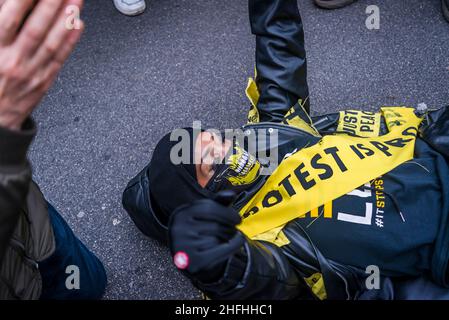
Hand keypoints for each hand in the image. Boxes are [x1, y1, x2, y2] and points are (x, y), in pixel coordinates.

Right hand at [0, 0, 83, 129]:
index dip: (23, 1)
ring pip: (51, 42)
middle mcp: (13, 61)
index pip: (9, 19)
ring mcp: (31, 72)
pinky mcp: (44, 81)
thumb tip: (8, 5)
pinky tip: (78, 26)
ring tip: (75, 1)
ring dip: (66, 19)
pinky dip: (70, 42)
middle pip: (35, 28)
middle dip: (50, 5)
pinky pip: (60, 59)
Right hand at [168, 191, 244, 274]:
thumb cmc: (199, 233)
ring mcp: (184, 247)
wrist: (191, 260)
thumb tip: (231, 194)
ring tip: (230, 236)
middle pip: (215, 224)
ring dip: (230, 236)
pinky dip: (235, 245)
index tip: (238, 219)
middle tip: (235, 229)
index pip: (208, 208)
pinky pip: (222, 250)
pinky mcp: (194, 262)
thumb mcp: (205, 216)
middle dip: (230, 226)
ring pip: (218, 237)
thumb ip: (218, 203)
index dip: (227, 213)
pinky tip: (239, 241)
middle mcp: (178, 230)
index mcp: (180, 214)